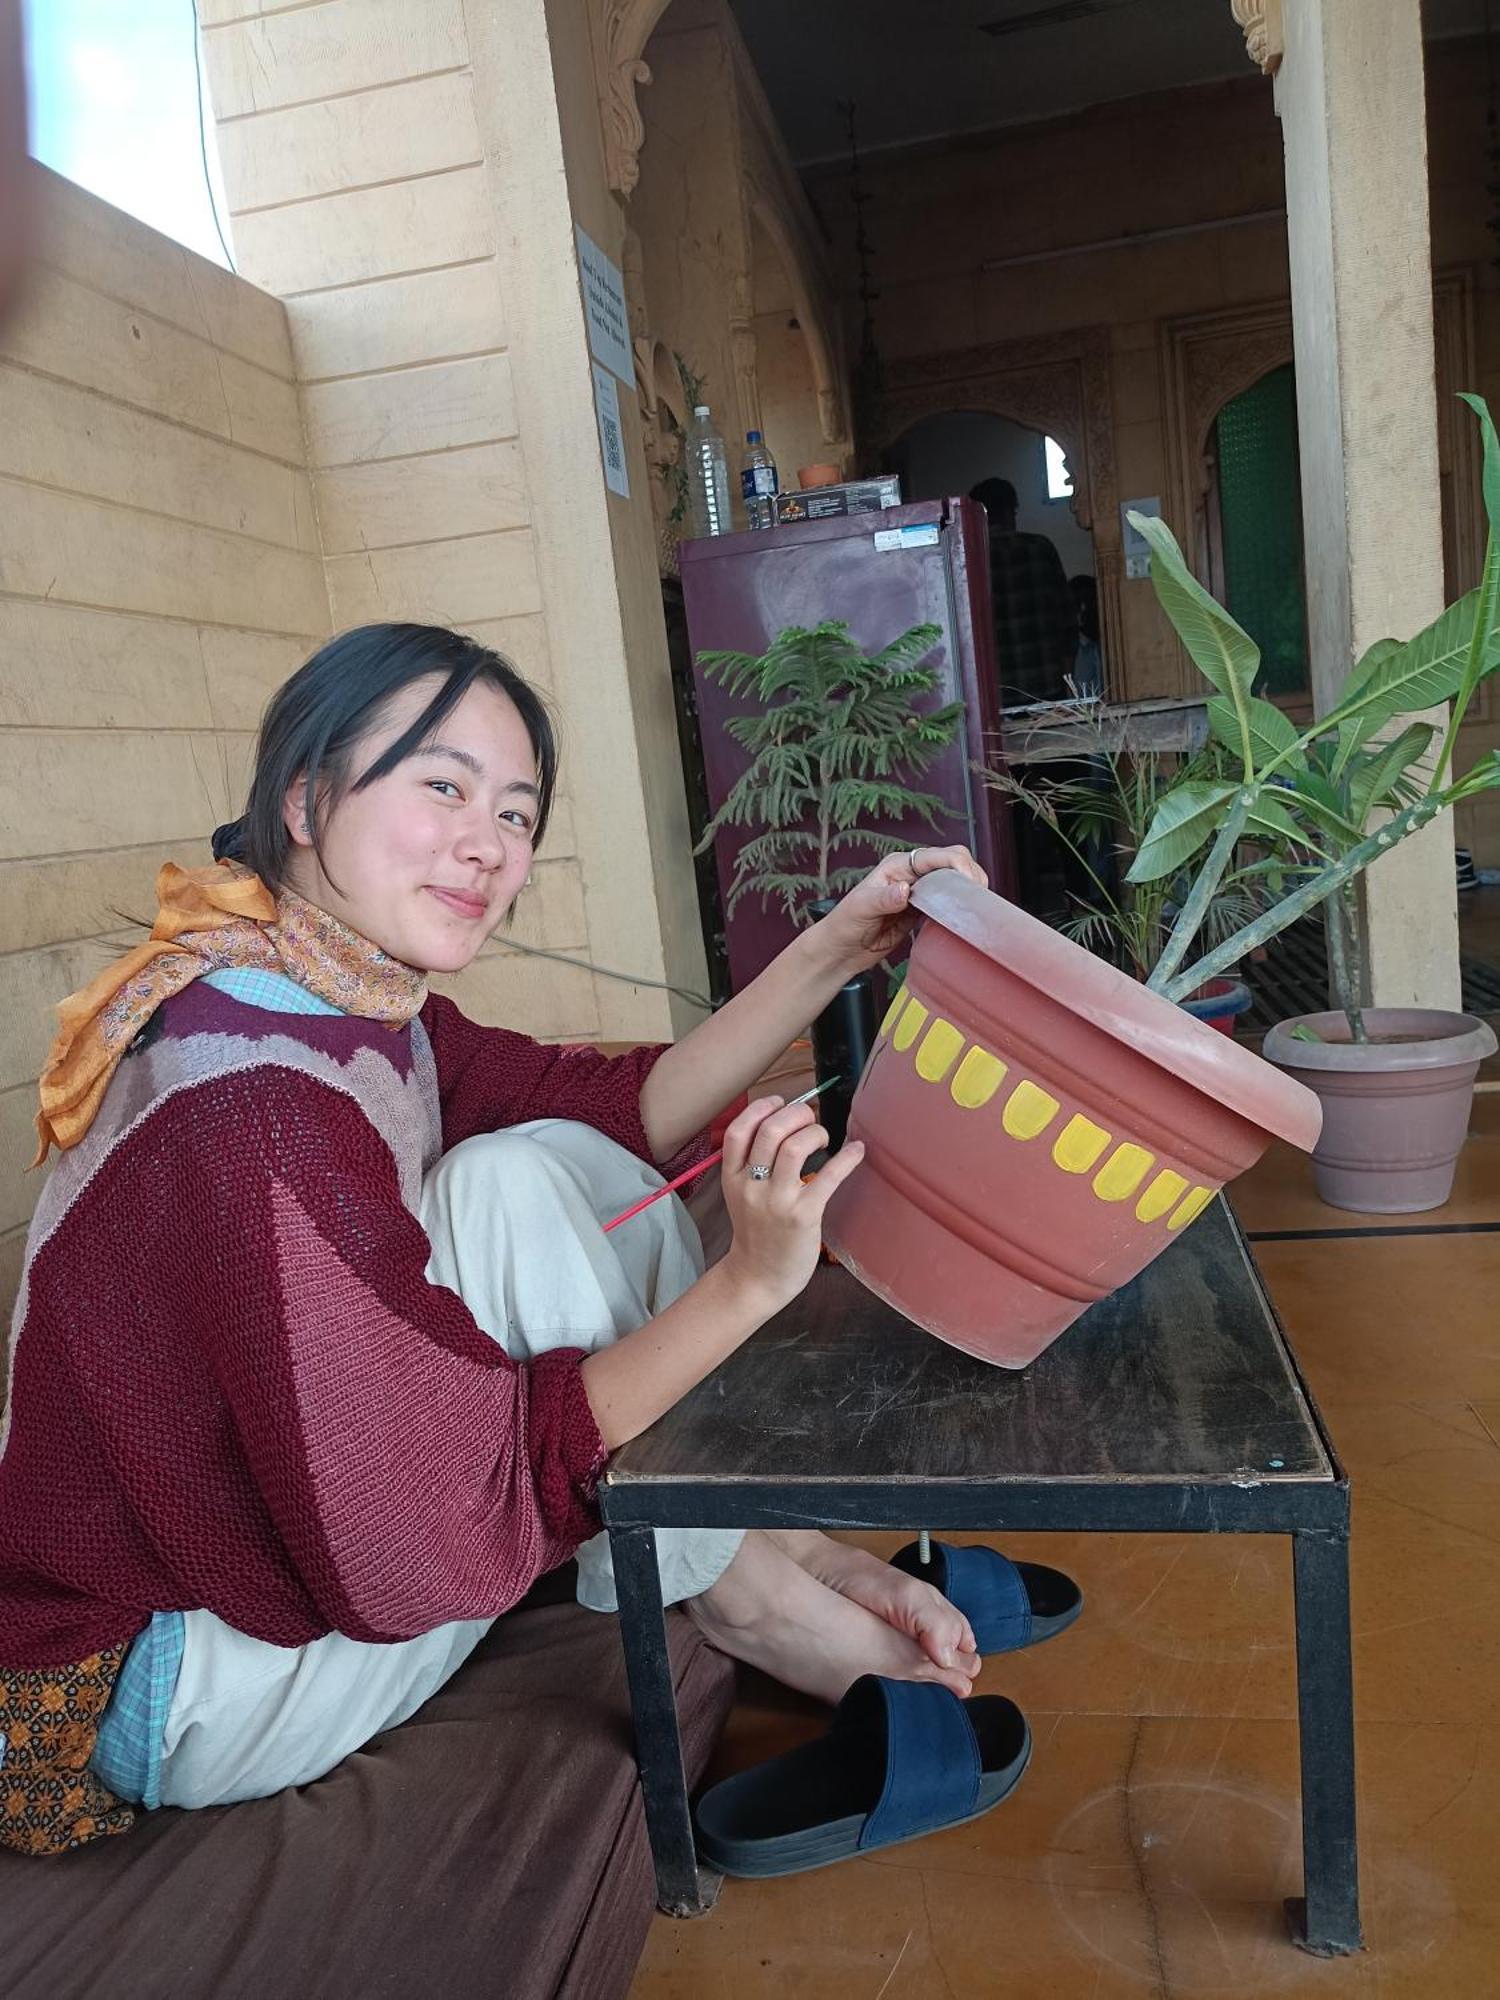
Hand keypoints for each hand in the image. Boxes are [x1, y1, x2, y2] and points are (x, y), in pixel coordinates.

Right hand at [718, 1095, 864, 1312]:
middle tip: (810, 1121)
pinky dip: (847, 1158)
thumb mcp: (740, 1195)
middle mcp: (751, 1186)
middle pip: (770, 1130)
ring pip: (794, 1147)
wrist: (758, 1278)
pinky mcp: (803, 1216)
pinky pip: (828, 1177)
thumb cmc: (757, 1233)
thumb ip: (752, 1164)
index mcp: (733, 1177)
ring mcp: (777, 1201)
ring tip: (824, 1139)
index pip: (739, 1130)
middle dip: (796, 1114)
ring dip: (815, 1132)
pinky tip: (856, 1151)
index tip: (781, 1103)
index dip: (761, 1108)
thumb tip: (783, 1124)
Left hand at [814, 845, 988, 971]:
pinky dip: (958, 907)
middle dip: (970, 875)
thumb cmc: (844, 924)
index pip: (936, 856)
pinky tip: (964, 918)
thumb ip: (883, 898)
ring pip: (953, 882)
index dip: (958, 865)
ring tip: (978, 907)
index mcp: (898, 865)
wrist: (840, 951)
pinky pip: (947, 904)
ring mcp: (919, 892)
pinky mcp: (922, 911)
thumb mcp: (861, 909)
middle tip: (979, 898)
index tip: (970, 884)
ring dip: (967, 891)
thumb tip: (905, 890)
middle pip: (952, 863)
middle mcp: (911, 874)